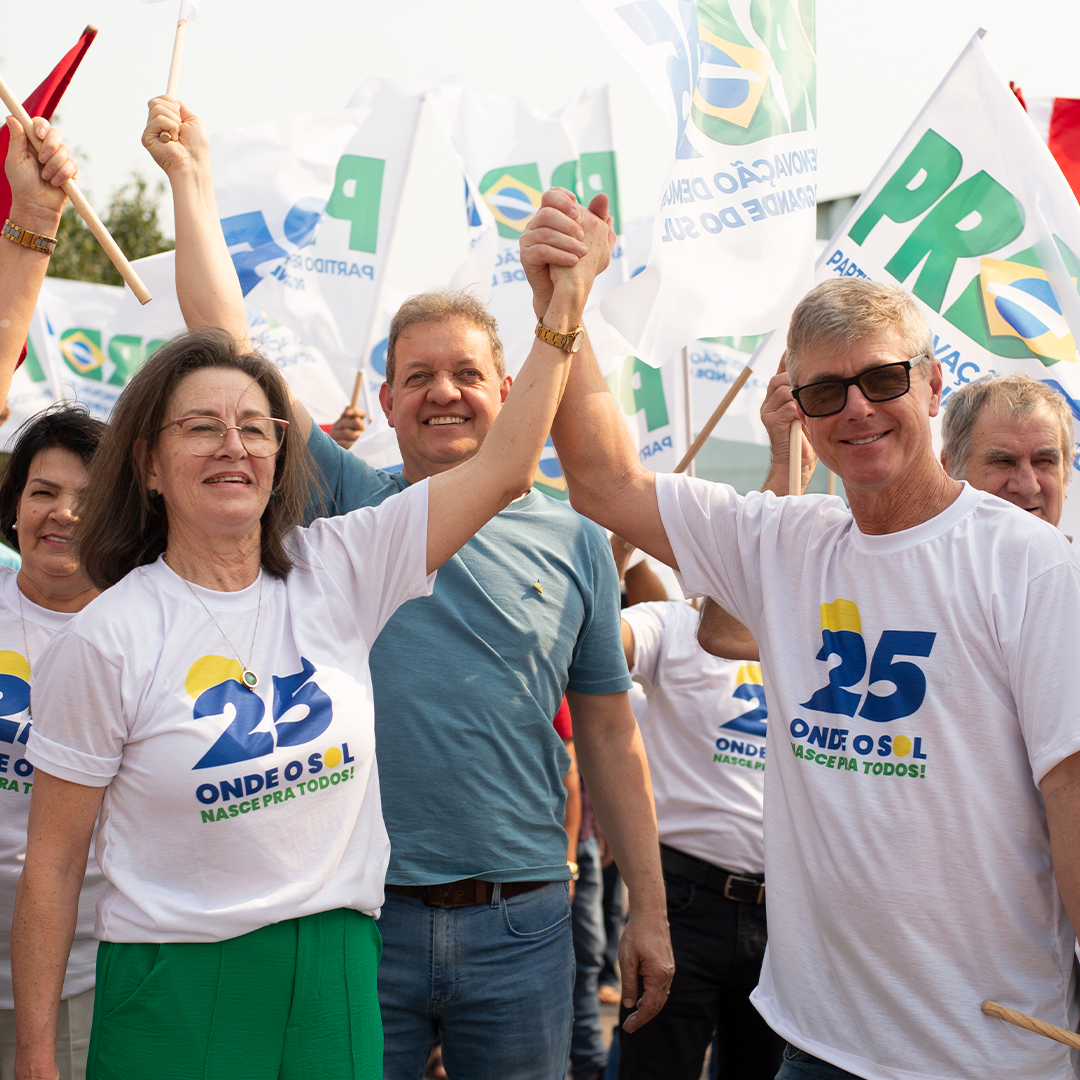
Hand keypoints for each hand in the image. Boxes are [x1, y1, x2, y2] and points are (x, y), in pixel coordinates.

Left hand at [5, 117, 74, 229]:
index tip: (38, 134)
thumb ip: (16, 138)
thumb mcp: (15, 159)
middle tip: (42, 159)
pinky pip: (72, 165)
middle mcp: (47, 148)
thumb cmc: (22, 184)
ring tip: (46, 177)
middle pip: (56, 133)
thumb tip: (12, 117)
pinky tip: (55, 183)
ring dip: (55, 164)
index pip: (40, 124)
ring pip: (65, 150)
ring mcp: (60, 160)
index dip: (41, 125)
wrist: (37, 205)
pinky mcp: (70, 172)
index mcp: (32, 142)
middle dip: (50, 145)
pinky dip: (63, 174)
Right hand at [142, 96, 209, 175]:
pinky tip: (171, 141)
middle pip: (156, 102)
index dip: (168, 99)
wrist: (193, 162)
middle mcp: (157, 125)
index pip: (160, 100)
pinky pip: (158, 119)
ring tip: (177, 136)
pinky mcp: (146, 137)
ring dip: (173, 121)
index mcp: (167, 120)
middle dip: (173, 111)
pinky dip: (170, 127)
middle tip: (180, 127)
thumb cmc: (197, 146)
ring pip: (157, 108)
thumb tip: (173, 99)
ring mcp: (151, 131)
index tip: (178, 108)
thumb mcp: (194, 121)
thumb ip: (183, 108)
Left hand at [328, 405, 365, 449]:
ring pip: (349, 433)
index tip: (346, 413)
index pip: (362, 413)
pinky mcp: (355, 447)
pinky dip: (339, 441)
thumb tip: (348, 406)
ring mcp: (360, 439)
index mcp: (359, 421)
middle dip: (344, 423)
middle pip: (356, 422)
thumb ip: (344, 415)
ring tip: (333, 434)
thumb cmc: (340, 431)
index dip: (356, 412)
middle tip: (337, 426)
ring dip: (338, 433)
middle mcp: (362, 429)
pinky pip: (347, 443)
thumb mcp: (341, 422)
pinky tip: (336, 441)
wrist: (338, 446)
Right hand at [521, 188, 614, 318]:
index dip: (563, 198)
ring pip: (545, 232)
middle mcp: (535, 224)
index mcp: (550, 216)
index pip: (551, 195)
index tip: (578, 209)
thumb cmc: (576, 262)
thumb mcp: (592, 240)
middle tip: (582, 234)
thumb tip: (603, 197)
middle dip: (567, 222)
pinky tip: (573, 261)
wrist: (562, 289)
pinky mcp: (525, 256)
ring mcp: (528, 239)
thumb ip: (597, 219)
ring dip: (567, 241)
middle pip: (547, 212)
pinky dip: (560, 255)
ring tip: (582, 252)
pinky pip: (541, 251)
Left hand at [618, 905, 673, 1032]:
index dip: (639, 1020)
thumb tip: (630, 1005)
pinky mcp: (667, 965)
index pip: (650, 1006)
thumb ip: (629, 984)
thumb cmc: (636, 934)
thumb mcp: (627, 960)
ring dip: (648, 1008)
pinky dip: (652, 997)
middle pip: (657, 1005)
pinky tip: (642, 998)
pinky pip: (661, 987)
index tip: (628, 1028)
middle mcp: (667, 975)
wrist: (650, 913)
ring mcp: (669, 970)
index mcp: (658, 975)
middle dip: (643, 1017)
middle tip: (628, 1026)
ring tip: (634, 1015)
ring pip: (661, 997)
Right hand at [761, 354, 815, 490]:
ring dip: (802, 397)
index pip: (783, 367)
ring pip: (785, 389)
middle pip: (781, 376)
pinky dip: (801, 410)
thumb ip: (813, 391)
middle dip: (799, 380)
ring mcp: (767, 410)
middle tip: (817, 388)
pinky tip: (807, 419)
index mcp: (778, 395)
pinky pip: (789, 405)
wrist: (797, 466)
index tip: (802, 347)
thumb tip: (825, 370)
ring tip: (811, 409)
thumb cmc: (809, 439)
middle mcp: (769, 400)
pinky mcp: (770, 421)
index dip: (790, 357)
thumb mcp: (813, 409)